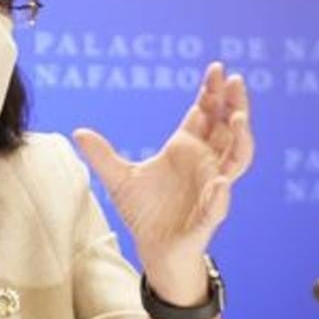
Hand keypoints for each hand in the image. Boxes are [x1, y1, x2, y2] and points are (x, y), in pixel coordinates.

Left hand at [73, 61, 253, 297]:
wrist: (154, 250)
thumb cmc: (145, 212)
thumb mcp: (118, 179)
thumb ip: (102, 155)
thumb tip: (78, 132)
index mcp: (186, 148)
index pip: (205, 113)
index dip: (212, 91)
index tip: (217, 68)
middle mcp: (205, 163)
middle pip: (227, 128)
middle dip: (233, 104)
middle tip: (235, 80)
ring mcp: (212, 188)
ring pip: (236, 160)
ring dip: (240, 140)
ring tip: (237, 118)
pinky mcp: (209, 216)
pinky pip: (218, 204)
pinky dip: (220, 194)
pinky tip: (219, 182)